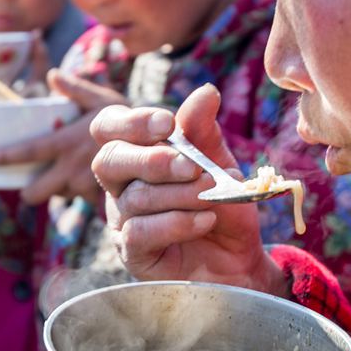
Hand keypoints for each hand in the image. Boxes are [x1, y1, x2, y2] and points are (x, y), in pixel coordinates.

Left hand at [0, 70, 126, 204]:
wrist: (163, 148)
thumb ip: (77, 89)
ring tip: (66, 179)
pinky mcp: (100, 200)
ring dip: (59, 190)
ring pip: (59, 197)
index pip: (30, 151)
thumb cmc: (131, 119)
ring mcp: (86, 187)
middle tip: (29, 184)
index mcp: (68, 142)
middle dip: (30, 191)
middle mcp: (72, 168)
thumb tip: (52, 75)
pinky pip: (81, 203)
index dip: (8, 156)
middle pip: (36, 192)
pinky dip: (81, 197)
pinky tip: (87, 188)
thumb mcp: (105, 99)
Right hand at [91, 84, 287, 294]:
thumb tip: (206, 91)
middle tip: (192, 167)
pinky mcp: (132, 254)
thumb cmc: (225, 208)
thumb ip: (205, 131)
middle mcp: (121, 185)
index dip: (132, 122)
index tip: (169, 124)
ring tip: (213, 198)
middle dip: (152, 159)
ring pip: (135, 197)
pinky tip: (205, 221)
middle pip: (108, 160)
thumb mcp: (219, 164)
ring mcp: (122, 220)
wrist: (241, 259)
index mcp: (137, 154)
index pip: (108, 127)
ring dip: (181, 195)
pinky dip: (177, 223)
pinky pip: (139, 232)